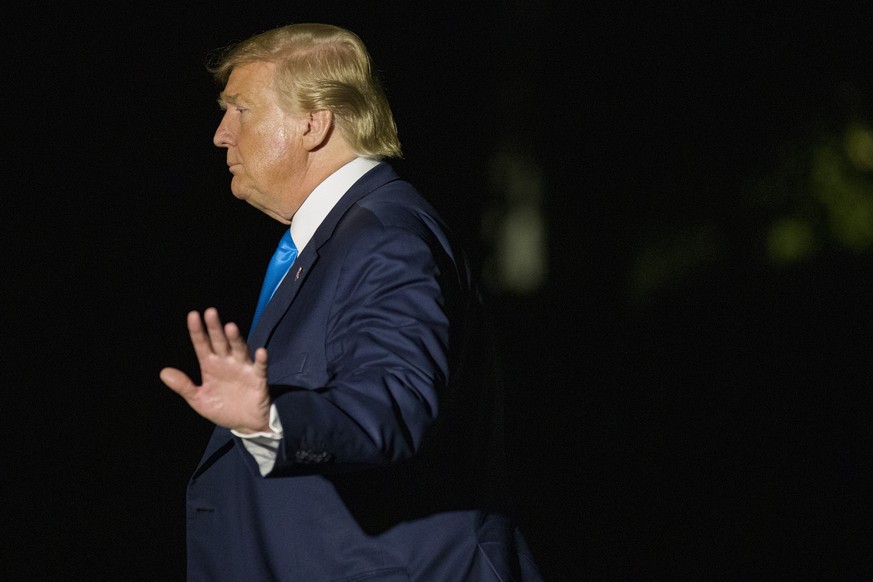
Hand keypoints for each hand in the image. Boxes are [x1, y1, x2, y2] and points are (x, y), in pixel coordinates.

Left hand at [160, 307, 270, 432]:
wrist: (246, 424)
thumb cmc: (222, 408)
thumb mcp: (199, 399)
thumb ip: (183, 386)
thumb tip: (163, 372)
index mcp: (211, 366)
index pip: (202, 345)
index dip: (197, 331)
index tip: (193, 315)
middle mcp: (227, 362)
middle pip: (220, 342)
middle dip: (215, 328)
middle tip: (210, 312)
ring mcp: (243, 369)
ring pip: (239, 350)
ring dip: (236, 339)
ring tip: (230, 327)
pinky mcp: (258, 379)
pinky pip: (260, 368)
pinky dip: (260, 360)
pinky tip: (260, 352)